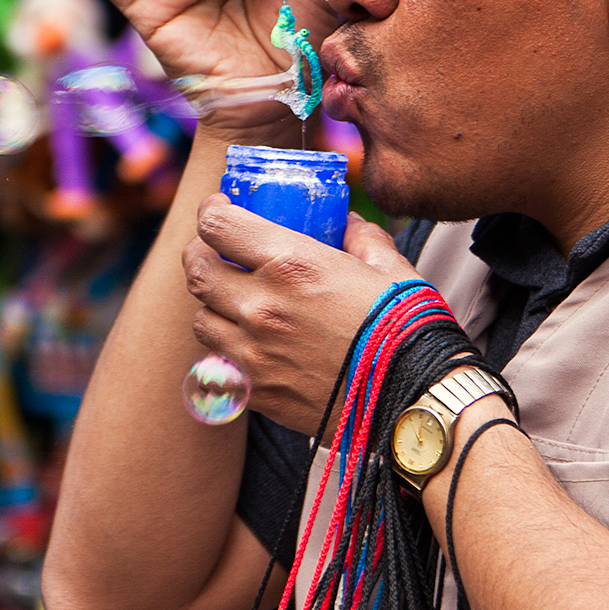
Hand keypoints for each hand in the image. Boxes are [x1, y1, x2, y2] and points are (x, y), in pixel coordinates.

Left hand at [182, 197, 416, 434]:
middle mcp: (261, 307)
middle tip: (216, 251)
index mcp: (291, 264)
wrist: (412, 401)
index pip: (216, 224)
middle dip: (201, 254)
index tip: (220, 208)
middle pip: (196, 271)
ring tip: (235, 302)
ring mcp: (253, 354)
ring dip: (213, 305)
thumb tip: (346, 222)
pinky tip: (250, 345)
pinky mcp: (256, 393)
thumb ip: (362, 237)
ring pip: (202, 319)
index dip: (212, 210)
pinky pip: (218, 363)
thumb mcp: (390, 266)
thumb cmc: (406, 329)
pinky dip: (226, 350)